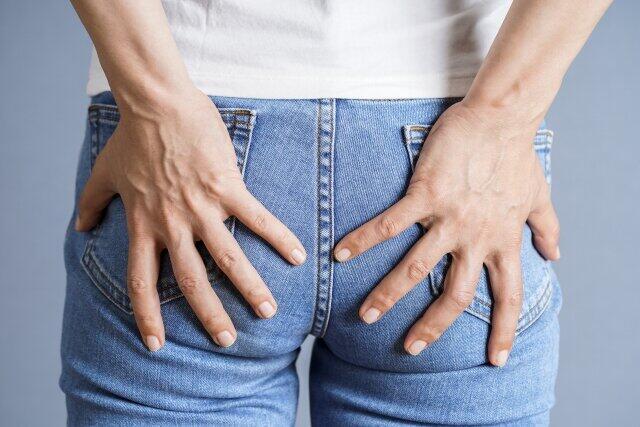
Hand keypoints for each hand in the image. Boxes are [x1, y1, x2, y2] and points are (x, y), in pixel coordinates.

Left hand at [75, 88, 305, 350]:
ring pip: (228, 258)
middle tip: (226, 341)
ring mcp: (202, 208)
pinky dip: (278, 237)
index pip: (141, 282)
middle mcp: (172, 225)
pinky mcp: (227, 187)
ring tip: (268, 312)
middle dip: (209, 315)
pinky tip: (297, 256)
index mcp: (143, 225)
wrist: (157, 103)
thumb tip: (78, 228)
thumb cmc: (132, 136)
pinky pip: (257, 218)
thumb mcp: (104, 173)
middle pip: (190, 281)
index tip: (156, 345)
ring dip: (249, 288)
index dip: (147, 316)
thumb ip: (90, 204)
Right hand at [334, 101, 559, 365]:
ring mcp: (449, 219)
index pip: (508, 297)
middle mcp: (476, 239)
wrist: (501, 119)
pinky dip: (363, 239)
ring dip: (389, 294)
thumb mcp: (539, 197)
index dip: (504, 331)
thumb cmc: (517, 155)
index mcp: (503, 242)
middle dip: (433, 326)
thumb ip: (547, 228)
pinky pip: (390, 224)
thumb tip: (555, 254)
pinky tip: (341, 253)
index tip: (496, 360)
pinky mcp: (425, 194)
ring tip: (367, 315)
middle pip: (455, 296)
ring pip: (416, 268)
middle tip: (412, 348)